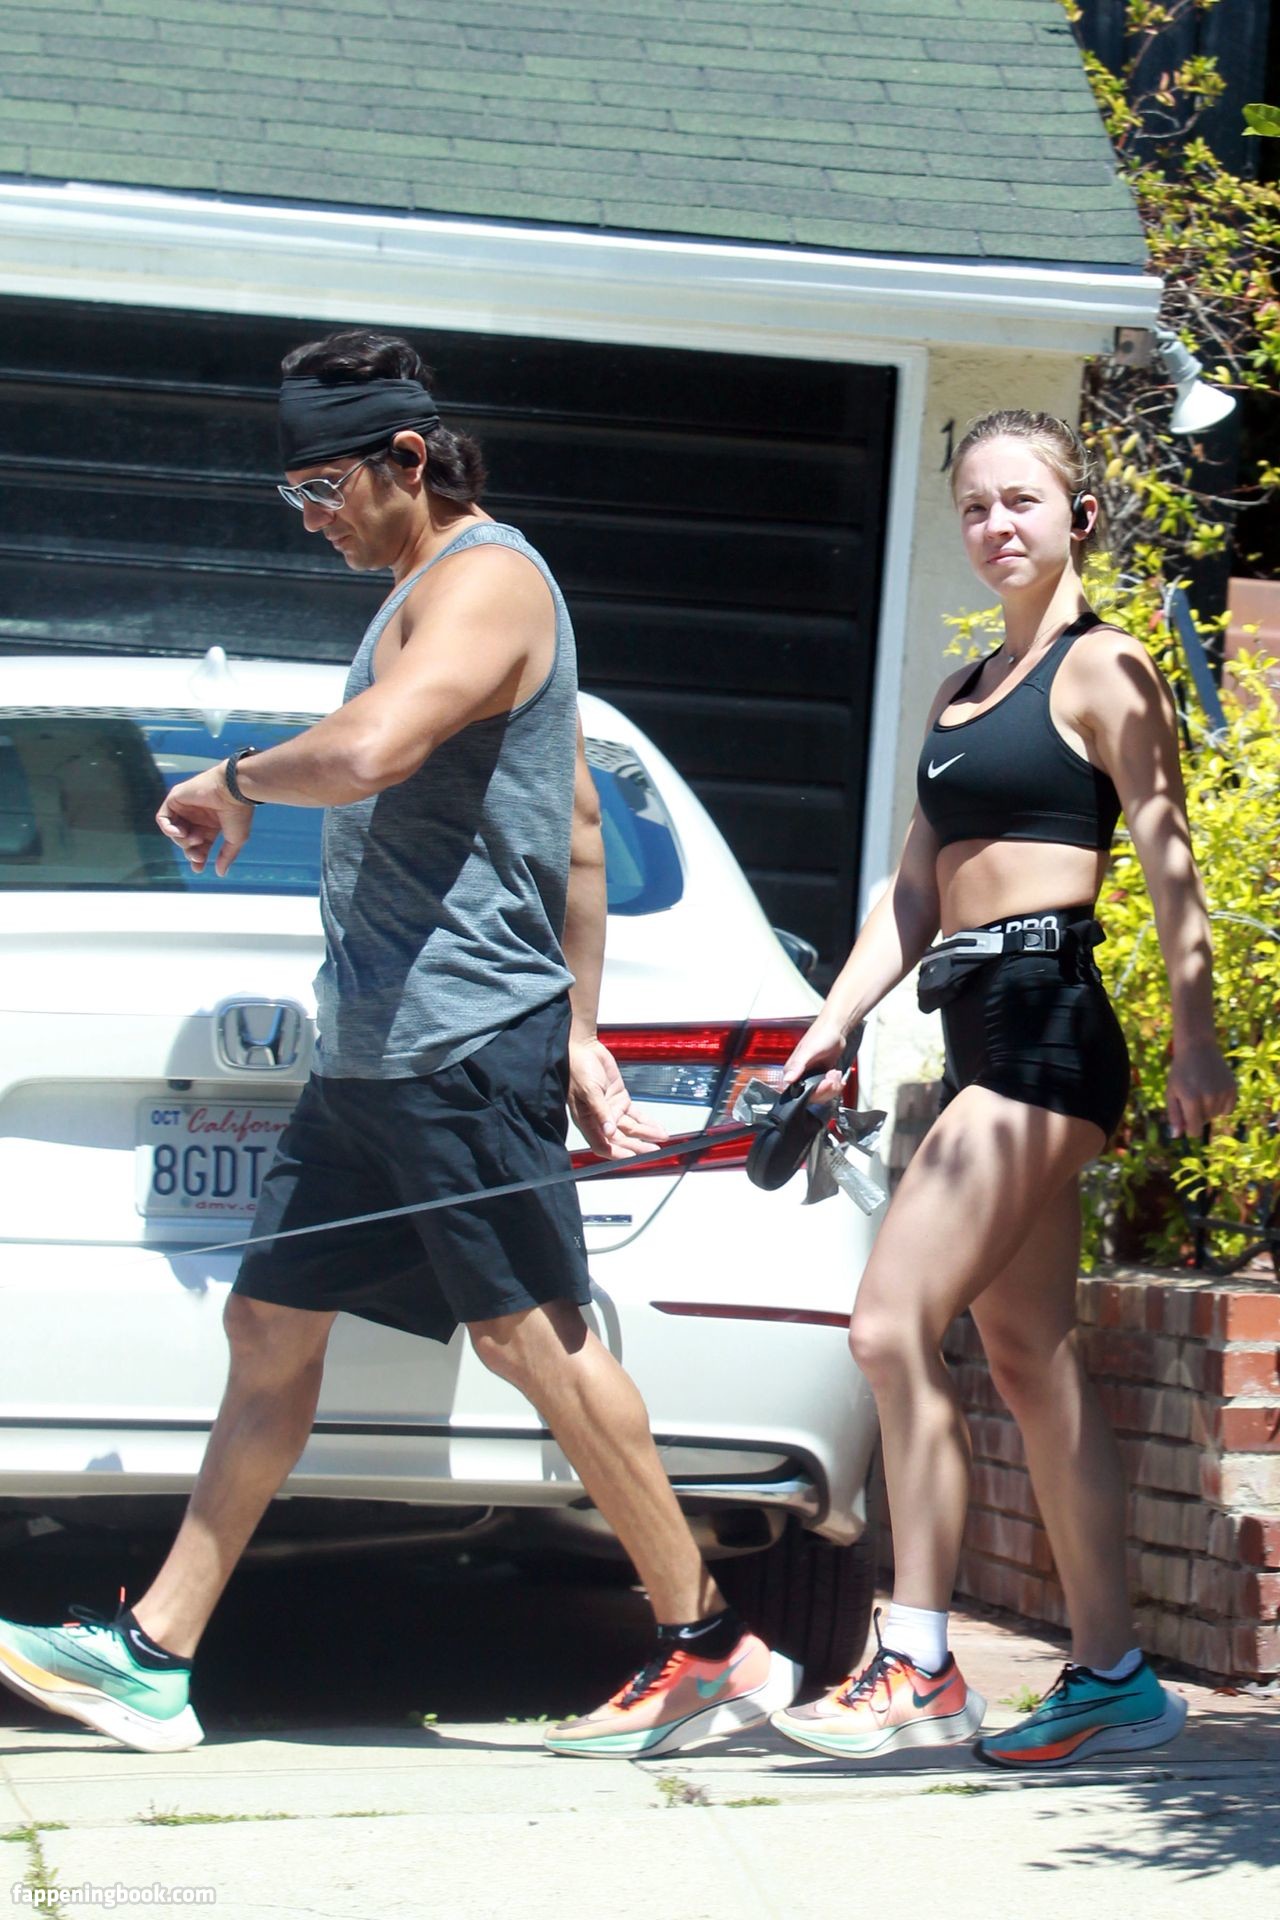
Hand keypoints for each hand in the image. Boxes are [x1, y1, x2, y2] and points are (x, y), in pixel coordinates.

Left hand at [156, 764, 253, 877]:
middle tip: (199, 855)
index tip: (198, 868)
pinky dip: (166, 828)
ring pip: (174, 832)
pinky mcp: (176, 798)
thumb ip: (226, 857)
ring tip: (194, 838)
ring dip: (181, 840)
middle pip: (185, 841)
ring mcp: (186, 808)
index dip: (197, 857)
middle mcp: (197, 817)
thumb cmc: (238, 813)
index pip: (199, 845)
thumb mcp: (235, 839)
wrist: (234, 790)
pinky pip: (162, 818)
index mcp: (211, 825)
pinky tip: (178, 832)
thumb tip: (220, 874)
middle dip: (190, 850)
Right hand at [569, 1036, 669, 1160]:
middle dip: (637, 1146)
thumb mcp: (589, 1090)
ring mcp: (611, 1110)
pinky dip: (647, 1122)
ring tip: (662, 1140)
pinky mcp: (620, 1099)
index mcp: (587, 1121)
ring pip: (631, 1128)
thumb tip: (609, 1132)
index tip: (633, 1157)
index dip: (617, 1154)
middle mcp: (600, 1119)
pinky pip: (635, 1115)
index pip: (603, 1145)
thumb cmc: (578, 1069)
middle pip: (621, 1139)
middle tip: (654, 1152)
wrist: (583, 1048)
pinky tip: (658, 1129)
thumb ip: (600, 1112)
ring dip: (646, 1135)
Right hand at [782, 1012, 853, 1104]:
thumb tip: (787, 1079)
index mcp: (792, 1071)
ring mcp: (812, 1077)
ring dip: (833, 1086)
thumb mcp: (808, 1051)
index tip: (825, 1084)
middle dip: (827, 1089)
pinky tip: (836, 1075)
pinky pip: (829, 1090)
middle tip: (832, 1077)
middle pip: (813, 1097)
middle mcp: (801, 1076)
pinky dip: (836, 1085)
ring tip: (834, 1073)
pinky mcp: (822, 1077)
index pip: (800, 1094)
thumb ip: (797, 1066)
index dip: (815, 1092)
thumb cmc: (821, 1035)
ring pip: (822, 1095)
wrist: (836, 1029)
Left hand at [1166, 1039, 1236, 1137]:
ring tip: (1202, 1090)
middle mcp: (1208, 1098)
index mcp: (1191, 1100)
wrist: (1197, 1048)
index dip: (1190, 1128)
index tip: (1186, 1119)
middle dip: (1197, 1114)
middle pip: (1205, 1122)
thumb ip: (1174, 1115)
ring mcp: (1222, 1093)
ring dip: (1209, 1109)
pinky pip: (1228, 1109)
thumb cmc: (1180, 1072)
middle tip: (1192, 1094)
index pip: (1195, 1131)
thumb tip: (1176, 1136)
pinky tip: (1214, 1090)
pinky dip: (1221, 1104)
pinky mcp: (1232, 1089)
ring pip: (1216, 1116)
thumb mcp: (1171, 1092)